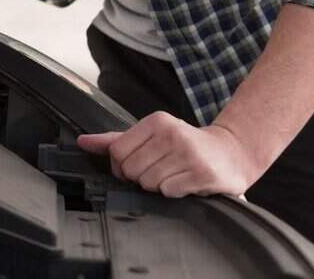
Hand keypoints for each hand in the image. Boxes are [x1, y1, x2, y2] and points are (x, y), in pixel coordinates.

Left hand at [76, 112, 260, 197]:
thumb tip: (83, 141)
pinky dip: (174, 192)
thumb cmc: (185, 145)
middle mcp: (172, 133)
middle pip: (131, 169)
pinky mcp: (203, 173)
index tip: (135, 166)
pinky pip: (169, 192)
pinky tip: (186, 183)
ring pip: (149, 183)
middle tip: (158, 171)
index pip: (117, 151)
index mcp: (157, 121)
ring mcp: (189, 153)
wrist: (231, 153)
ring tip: (173, 176)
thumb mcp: (151, 136)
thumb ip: (116, 139)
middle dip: (140, 177)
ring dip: (158, 186)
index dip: (121, 166)